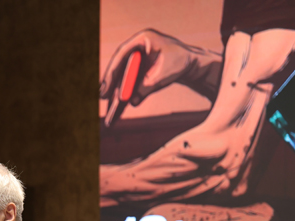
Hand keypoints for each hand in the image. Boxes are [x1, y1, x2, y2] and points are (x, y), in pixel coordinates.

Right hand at [100, 29, 220, 106]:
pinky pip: (127, 80)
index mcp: (143, 39)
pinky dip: (123, 91)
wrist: (192, 62)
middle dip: (110, 82)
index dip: (112, 71)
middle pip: (119, 65)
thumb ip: (148, 86)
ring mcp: (137, 57)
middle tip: (103, 96)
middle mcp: (137, 47)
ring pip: (122, 74)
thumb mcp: (164, 75)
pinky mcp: (138, 68)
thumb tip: (132, 102)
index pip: (122, 54)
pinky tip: (117, 106)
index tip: (106, 86)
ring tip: (108, 105)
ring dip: (115, 90)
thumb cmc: (181, 62)